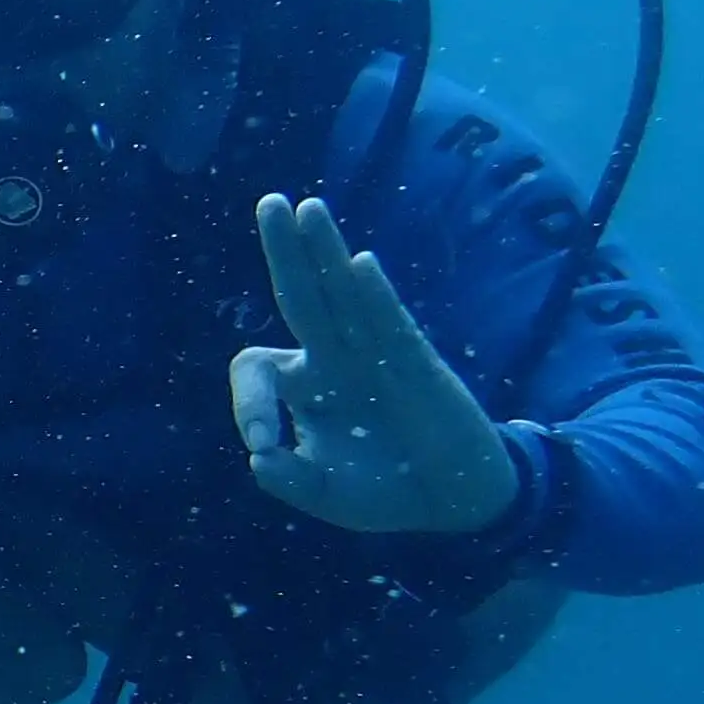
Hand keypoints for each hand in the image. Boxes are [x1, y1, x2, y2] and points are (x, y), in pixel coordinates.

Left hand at [228, 196, 517, 534]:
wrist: (453, 500)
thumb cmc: (385, 491)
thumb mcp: (329, 495)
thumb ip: (293, 481)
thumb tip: (259, 459)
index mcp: (303, 387)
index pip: (255, 368)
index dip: (249, 401)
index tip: (261, 441)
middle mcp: (333, 360)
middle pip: (300, 296)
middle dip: (284, 252)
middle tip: (270, 202)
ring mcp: (374, 356)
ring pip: (345, 294)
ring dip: (326, 252)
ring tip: (307, 208)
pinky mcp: (416, 363)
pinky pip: (390, 322)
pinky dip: (375, 295)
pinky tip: (359, 264)